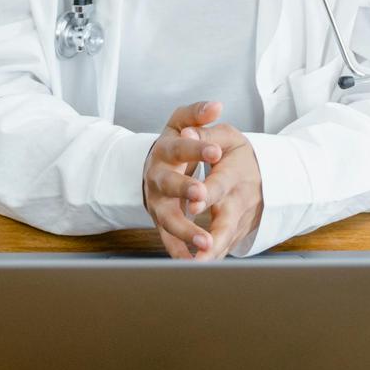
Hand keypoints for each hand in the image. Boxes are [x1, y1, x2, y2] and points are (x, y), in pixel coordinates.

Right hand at [142, 101, 224, 259]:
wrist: (153, 167)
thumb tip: (216, 106)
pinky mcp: (159, 222)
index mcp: (164, 150)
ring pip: (166, 217)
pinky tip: (193, 263)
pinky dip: (179, 252)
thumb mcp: (181, 123)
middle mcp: (156, 177)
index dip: (196, 149)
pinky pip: (167, 240)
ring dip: (184, 230)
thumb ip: (197, 114)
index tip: (215, 151)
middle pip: (167, 184)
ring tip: (206, 240)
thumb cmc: (173, 143)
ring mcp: (156, 202)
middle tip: (202, 194)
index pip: (179, 147)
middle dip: (184, 189)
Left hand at [184, 121, 262, 260]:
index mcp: (233, 173)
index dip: (207, 192)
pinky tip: (194, 270)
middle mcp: (236, 200)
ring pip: (225, 241)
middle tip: (202, 246)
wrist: (265, 174)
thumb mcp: (226, 136)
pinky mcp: (234, 233)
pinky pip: (223, 249)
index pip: (220, 184)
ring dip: (212, 254)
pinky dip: (212, 260)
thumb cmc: (238, 154)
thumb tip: (188, 132)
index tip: (194, 202)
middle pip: (227, 221)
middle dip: (214, 234)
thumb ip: (205, 131)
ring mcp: (237, 221)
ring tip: (197, 268)